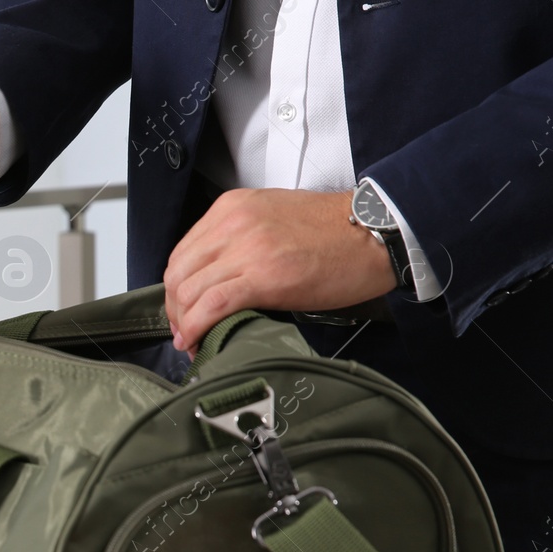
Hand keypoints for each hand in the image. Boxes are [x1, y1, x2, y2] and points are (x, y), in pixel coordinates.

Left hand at [163, 189, 397, 351]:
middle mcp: (232, 224)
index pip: (183, 253)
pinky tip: (197, 342)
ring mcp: (246, 248)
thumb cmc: (334, 232)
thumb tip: (216, 279)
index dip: (176, 288)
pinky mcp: (263, 276)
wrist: (377, 232)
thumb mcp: (273, 221)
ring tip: (193, 342)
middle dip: (175, 310)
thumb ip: (239, 242)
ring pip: (189, 291)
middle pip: (178, 274)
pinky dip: (196, 328)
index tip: (182, 310)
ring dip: (184, 324)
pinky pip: (211, 306)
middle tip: (184, 332)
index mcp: (231, 208)